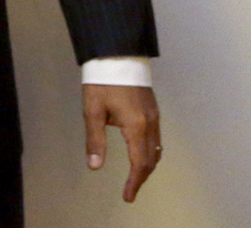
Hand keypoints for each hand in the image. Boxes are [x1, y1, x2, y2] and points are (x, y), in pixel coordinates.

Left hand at [83, 83, 160, 201]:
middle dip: (141, 177)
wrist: (117, 54)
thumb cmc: (102, 82)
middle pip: (151, 159)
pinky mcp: (153, 109)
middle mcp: (150, 123)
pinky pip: (157, 138)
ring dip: (147, 166)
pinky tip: (141, 153)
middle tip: (130, 191)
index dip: (134, 182)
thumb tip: (94, 166)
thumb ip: (95, 140)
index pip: (139, 162)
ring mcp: (155, 116)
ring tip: (135, 177)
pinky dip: (150, 152)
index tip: (127, 196)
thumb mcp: (93, 110)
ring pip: (156, 149)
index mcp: (136, 126)